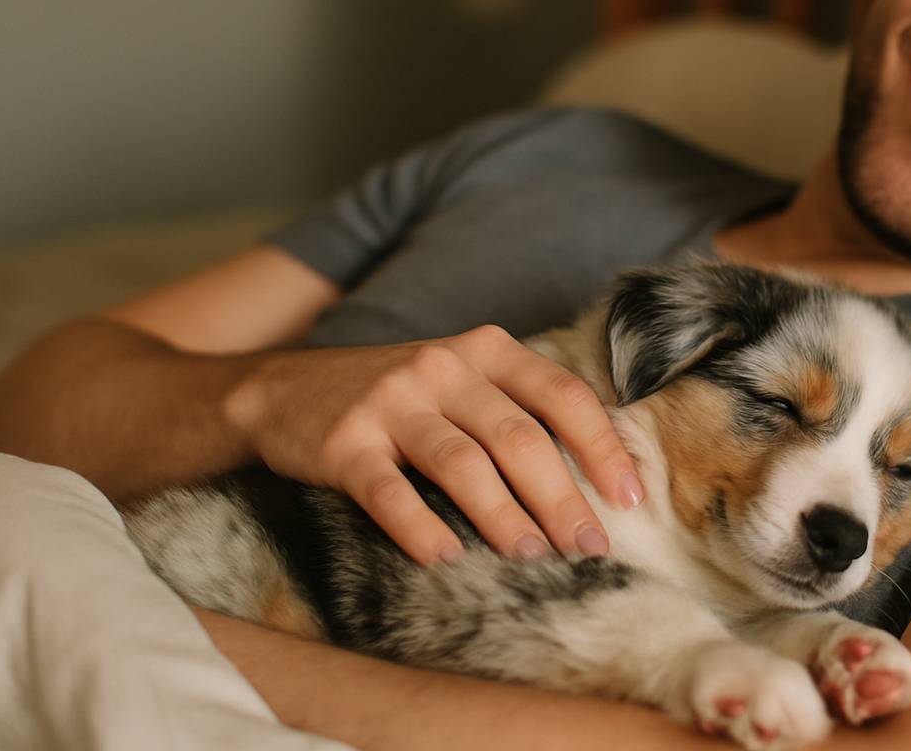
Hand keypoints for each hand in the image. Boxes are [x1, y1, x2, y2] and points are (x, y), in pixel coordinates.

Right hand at [229, 325, 643, 565]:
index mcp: (487, 350)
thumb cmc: (400, 397)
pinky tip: (447, 560)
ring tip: (532, 558)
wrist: (281, 390)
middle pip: (519, 437)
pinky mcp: (343, 443)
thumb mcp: (464, 380)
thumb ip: (521, 408)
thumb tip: (601, 474)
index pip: (561, 395)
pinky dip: (421, 528)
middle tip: (590, 548)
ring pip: (462, 463)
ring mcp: (391, 402)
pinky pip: (389, 492)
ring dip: (503, 517)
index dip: (602, 447)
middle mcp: (443, 367)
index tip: (630, 498)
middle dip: (562, 498)